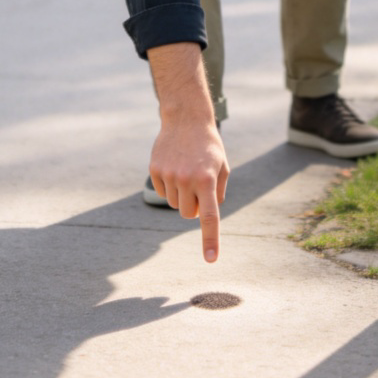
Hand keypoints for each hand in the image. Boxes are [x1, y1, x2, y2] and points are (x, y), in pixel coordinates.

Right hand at [149, 118, 228, 261]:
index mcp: (207, 180)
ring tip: (186, 171)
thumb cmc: (208, 145)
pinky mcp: (155, 170)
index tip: (210, 259)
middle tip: (198, 186)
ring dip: (181, 195)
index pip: (209, 217)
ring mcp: (169, 174)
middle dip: (193, 207)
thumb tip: (205, 215)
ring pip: (173, 204)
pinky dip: (169, 185)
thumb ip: (218, 192)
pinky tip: (174, 166)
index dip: (210, 239)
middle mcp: (187, 179)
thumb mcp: (222, 166)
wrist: (186, 118)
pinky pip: (162, 192)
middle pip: (187, 214)